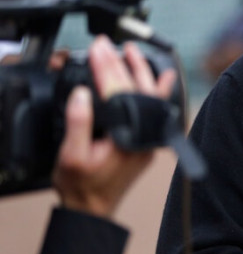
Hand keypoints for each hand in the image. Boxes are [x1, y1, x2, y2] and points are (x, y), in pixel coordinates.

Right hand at [52, 35, 176, 217]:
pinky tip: (159, 77)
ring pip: (151, 97)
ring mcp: (147, 138)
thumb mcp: (71, 155)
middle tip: (107, 44)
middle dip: (120, 64)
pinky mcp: (145, 140)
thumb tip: (82, 94)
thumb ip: (79, 123)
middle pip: (136, 90)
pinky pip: (153, 109)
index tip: (97, 49)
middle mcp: (142, 137)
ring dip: (141, 72)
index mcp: (125, 138)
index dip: (105, 68)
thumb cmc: (80, 185)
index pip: (117, 93)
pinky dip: (155, 90)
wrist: (92, 209)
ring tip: (131, 51)